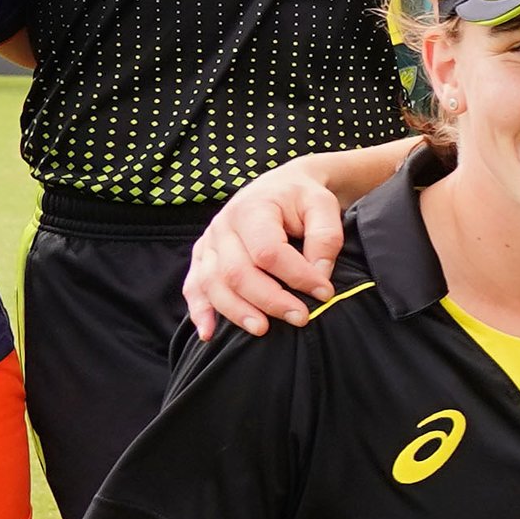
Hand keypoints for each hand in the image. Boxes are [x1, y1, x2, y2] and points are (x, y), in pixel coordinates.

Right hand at [184, 165, 347, 336]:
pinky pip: (194, 286)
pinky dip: (199, 311)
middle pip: (237, 272)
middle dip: (269, 300)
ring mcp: (209, 242)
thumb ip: (325, 238)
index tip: (325, 292)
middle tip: (300, 318)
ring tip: (263, 330)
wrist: (283, 186)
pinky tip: (209, 333)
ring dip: (237, 312)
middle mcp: (223, 226)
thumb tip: (319, 276)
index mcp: (252, 208)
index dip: (297, 276)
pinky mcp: (204, 257)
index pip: (269, 251)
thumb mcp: (323, 206)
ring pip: (213, 284)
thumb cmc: (303, 197)